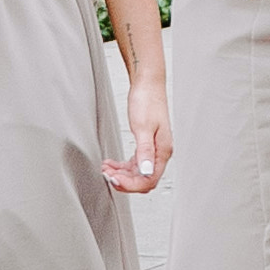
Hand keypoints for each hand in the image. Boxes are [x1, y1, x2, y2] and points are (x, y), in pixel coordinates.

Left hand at [108, 73, 171, 195]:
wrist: (147, 84)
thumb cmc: (148, 101)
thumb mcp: (143, 127)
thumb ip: (144, 152)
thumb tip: (146, 172)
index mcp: (163, 150)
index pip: (149, 180)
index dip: (131, 184)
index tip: (115, 180)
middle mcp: (160, 152)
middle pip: (144, 180)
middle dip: (125, 181)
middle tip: (108, 176)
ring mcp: (153, 149)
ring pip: (138, 173)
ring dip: (122, 174)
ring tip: (107, 169)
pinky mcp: (146, 144)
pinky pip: (135, 163)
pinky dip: (123, 167)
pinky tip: (112, 164)